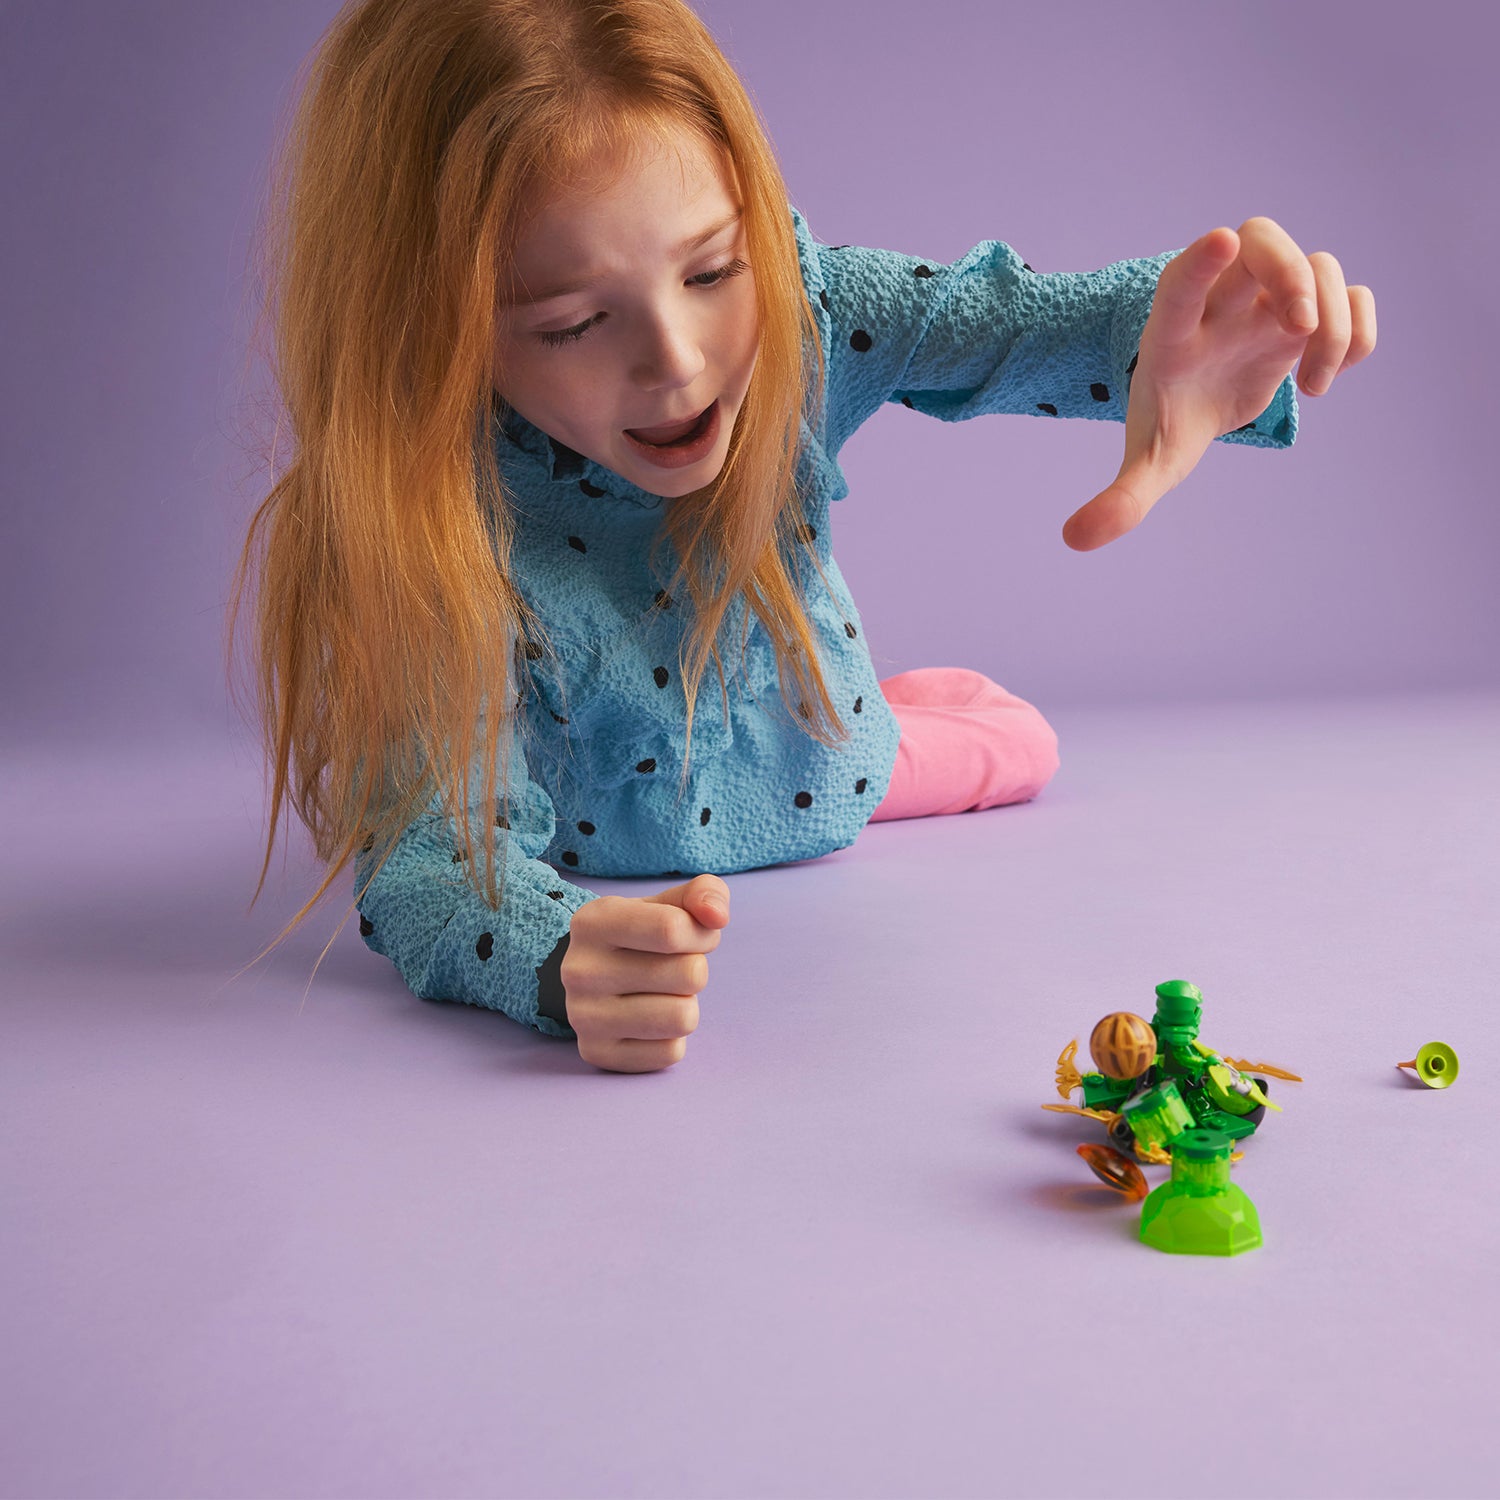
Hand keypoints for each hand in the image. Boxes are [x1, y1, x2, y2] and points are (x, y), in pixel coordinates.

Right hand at [562, 873, 730, 1072]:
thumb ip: (704, 893)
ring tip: (662, 994)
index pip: (673, 929)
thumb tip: (717, 916)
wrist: (595, 979)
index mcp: (593, 922)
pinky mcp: (597, 1053)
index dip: (700, 933)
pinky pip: (671, 1053)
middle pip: (690, 974)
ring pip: (683, 1018)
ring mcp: (583, 1017)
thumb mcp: (669, 903)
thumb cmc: (643, 936)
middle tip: (672, 968)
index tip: (690, 935)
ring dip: (686, 1004)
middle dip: (695, 969)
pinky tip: (649, 1021)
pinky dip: (672, 1037)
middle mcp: (580, 970)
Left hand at [1062, 217, 1376, 550]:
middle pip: (1259, 242)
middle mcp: (1222, 303)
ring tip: (1313, 388)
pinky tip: (1327, 378)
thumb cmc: (1170, 421)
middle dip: (1288, 273)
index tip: (1218, 242)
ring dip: (1331, 322)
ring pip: (1318, 266)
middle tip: (1299, 328)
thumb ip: (1120, 499)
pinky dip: (1356, 330)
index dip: (1198, 263)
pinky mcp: (1306, 315)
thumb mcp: (1150, 463)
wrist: (1202, 403)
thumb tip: (1075, 540)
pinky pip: (1351, 295)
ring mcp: (1268, 302)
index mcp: (1173, 333)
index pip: (1179, 282)